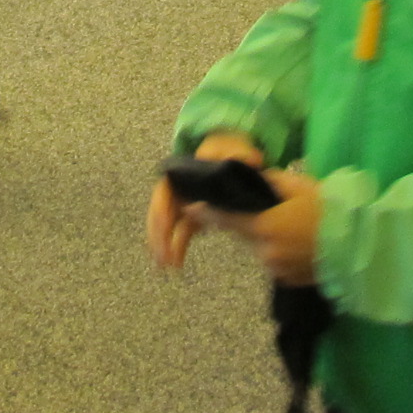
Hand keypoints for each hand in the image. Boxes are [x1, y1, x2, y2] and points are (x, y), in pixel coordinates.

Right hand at [145, 133, 263, 269]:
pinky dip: (177, 247)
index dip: (162, 211)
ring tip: (166, 265)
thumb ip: (240, 151)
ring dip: (165, 245)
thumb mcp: (234, 147)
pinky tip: (177, 263)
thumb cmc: (230, 150)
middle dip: (159, 234)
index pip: (165, 192)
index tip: (164, 229)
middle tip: (162, 255)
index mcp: (183, 173)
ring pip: (169, 225)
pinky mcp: (195, 214)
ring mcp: (186, 202)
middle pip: (162, 211)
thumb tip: (253, 159)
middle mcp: (180, 188)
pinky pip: (180, 232)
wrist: (236, 155)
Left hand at [196, 167, 323, 286]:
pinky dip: (278, 250)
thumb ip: (269, 181)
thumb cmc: (329, 210)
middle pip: (244, 234)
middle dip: (248, 222)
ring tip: (292, 225)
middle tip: (270, 210)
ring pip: (259, 248)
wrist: (359, 245)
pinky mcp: (287, 280)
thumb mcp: (299, 185)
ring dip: (265, 237)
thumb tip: (251, 177)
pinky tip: (298, 241)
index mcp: (265, 226)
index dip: (207, 212)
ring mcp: (276, 269)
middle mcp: (265, 251)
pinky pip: (274, 261)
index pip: (227, 218)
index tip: (191, 207)